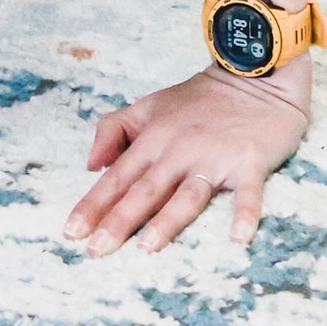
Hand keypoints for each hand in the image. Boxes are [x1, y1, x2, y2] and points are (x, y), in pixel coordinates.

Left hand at [64, 58, 309, 255]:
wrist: (254, 75)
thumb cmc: (200, 98)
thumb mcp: (150, 105)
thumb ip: (115, 130)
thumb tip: (91, 165)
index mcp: (153, 138)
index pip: (117, 176)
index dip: (93, 204)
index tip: (71, 232)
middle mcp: (179, 149)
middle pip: (145, 190)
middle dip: (118, 220)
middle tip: (95, 251)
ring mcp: (214, 156)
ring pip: (187, 194)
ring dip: (168, 220)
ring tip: (147, 247)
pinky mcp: (249, 161)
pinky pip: (248, 192)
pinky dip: (245, 213)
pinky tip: (238, 237)